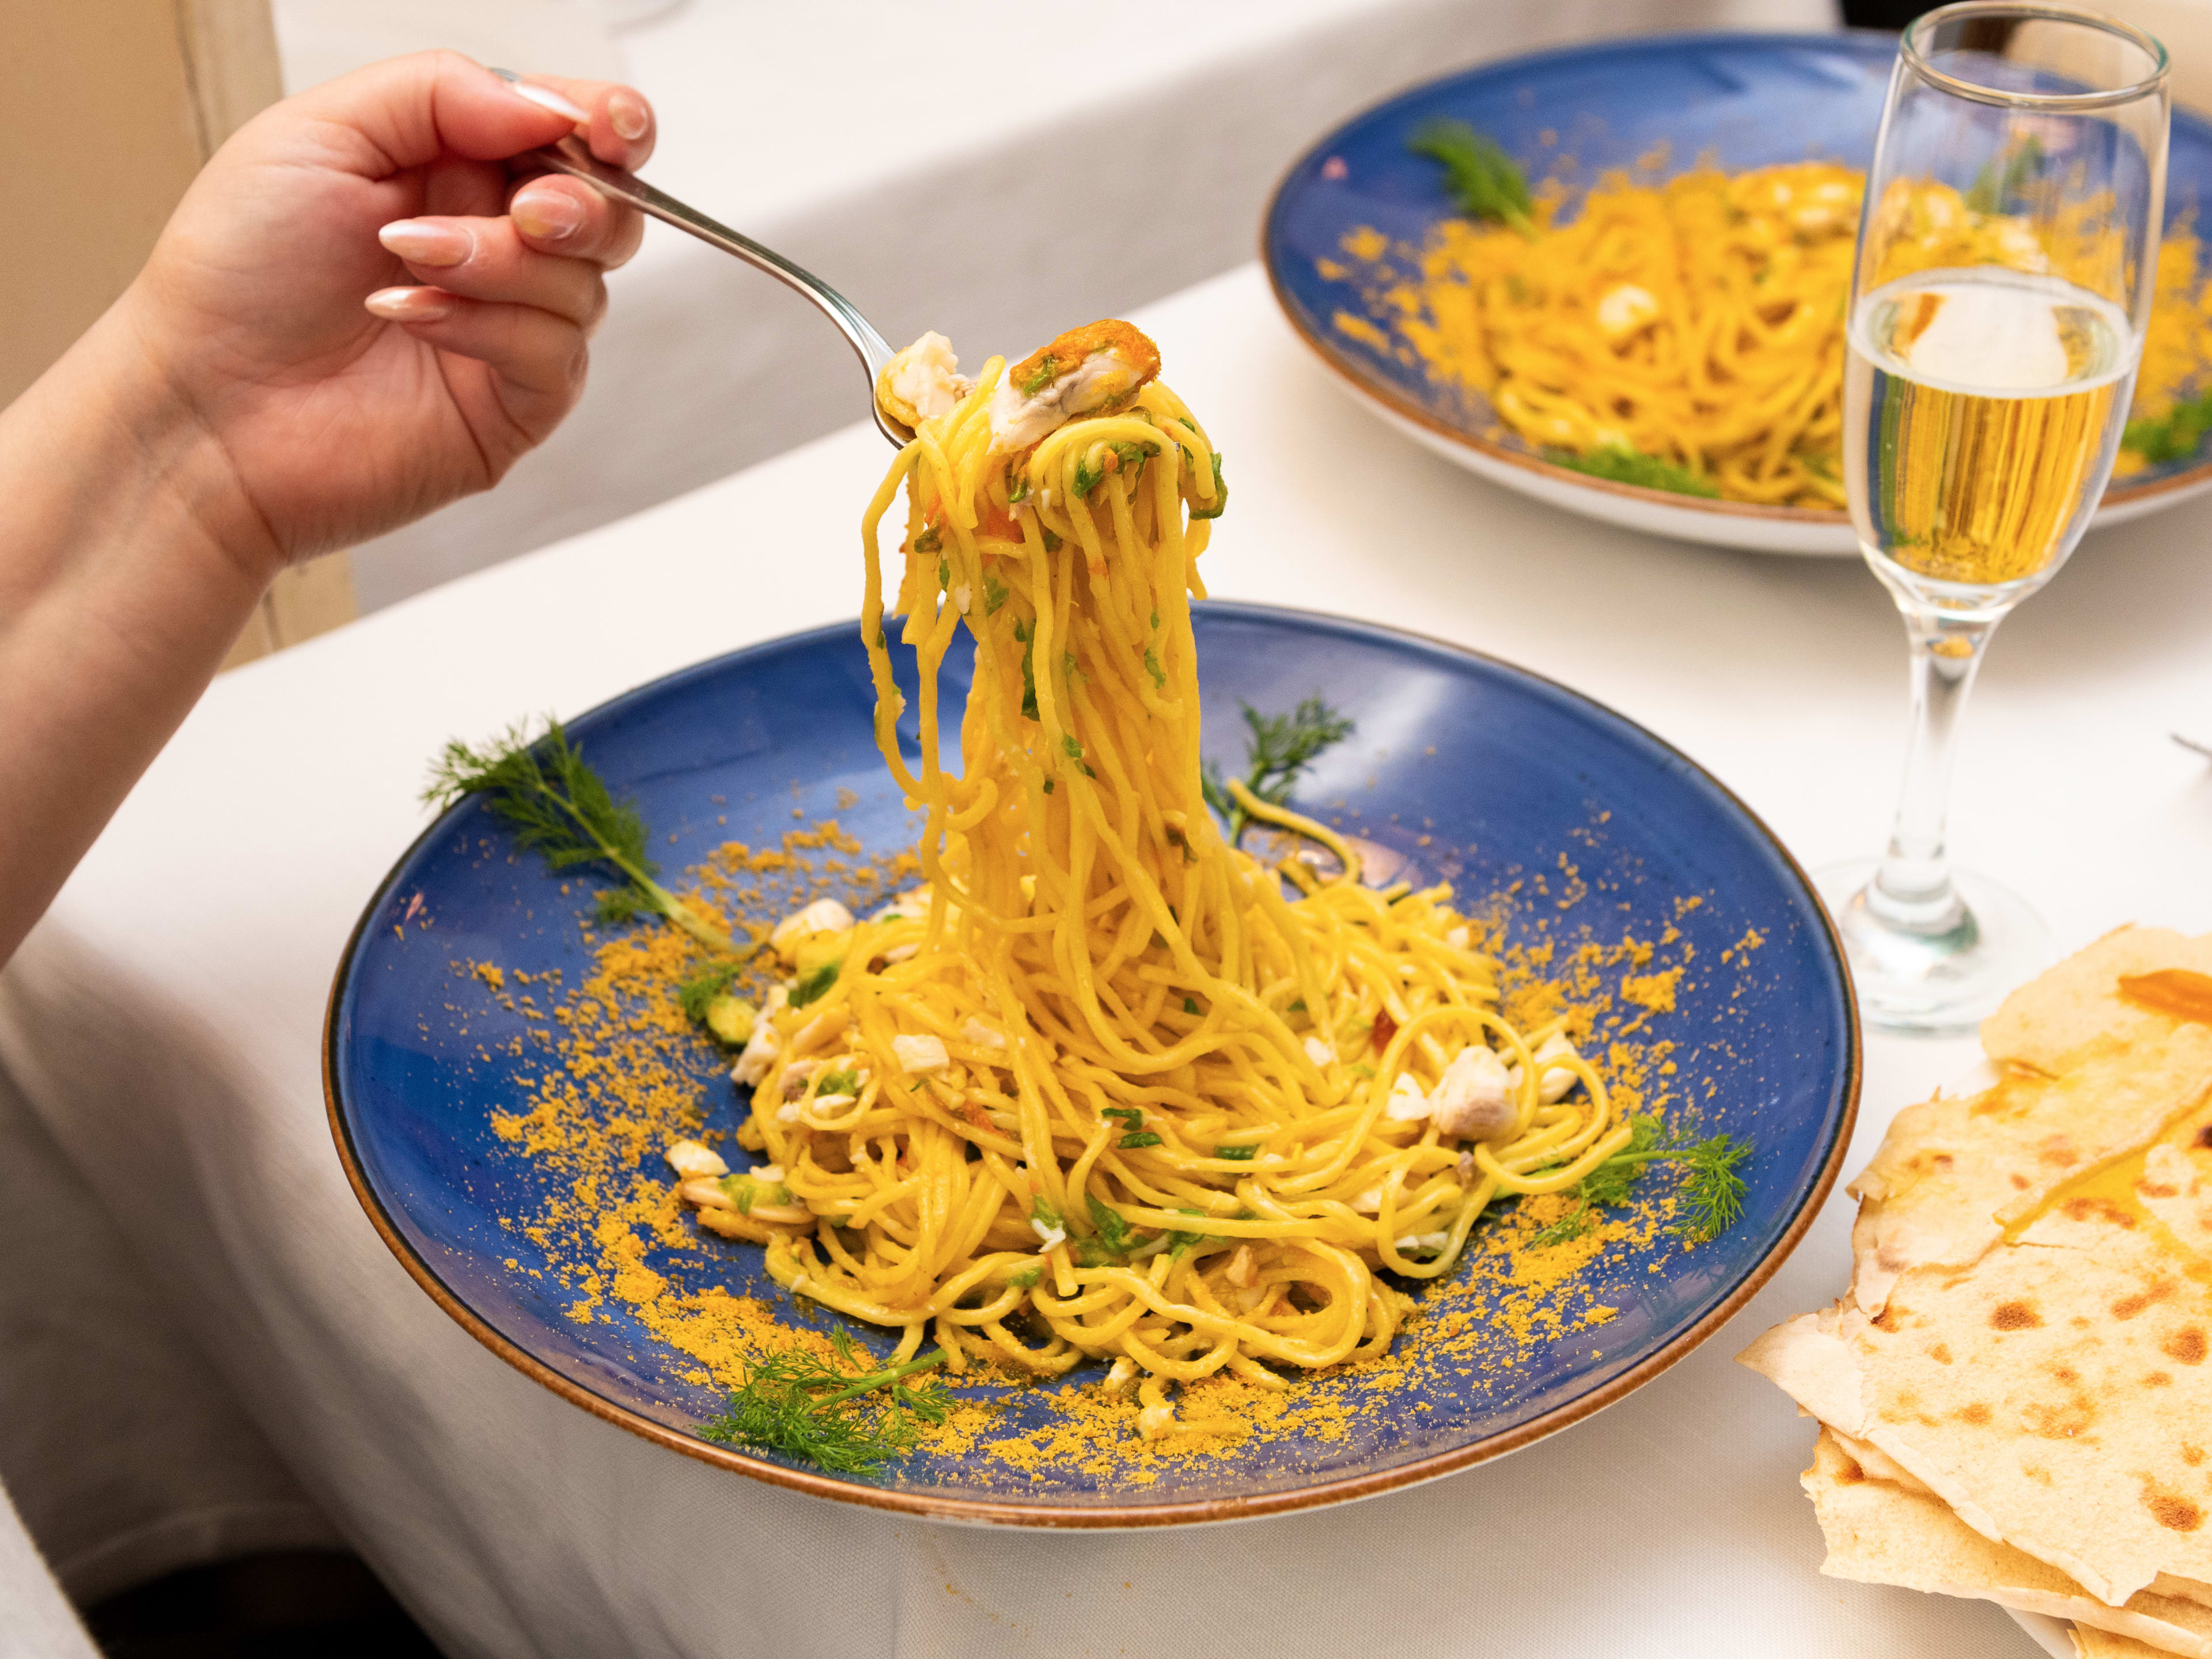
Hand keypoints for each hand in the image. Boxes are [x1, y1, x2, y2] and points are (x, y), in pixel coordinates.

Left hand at [116, 51, 655, 575]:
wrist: (203, 404)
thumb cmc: (237, 273)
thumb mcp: (319, 131)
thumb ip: (440, 91)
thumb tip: (547, 105)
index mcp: (455, 171)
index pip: (572, 135)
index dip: (611, 124)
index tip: (604, 128)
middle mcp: (493, 249)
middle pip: (610, 212)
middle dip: (580, 200)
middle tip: (525, 208)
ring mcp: (509, 330)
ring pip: (585, 283)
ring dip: (500, 262)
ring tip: (407, 262)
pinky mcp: (513, 404)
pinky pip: (555, 352)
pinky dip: (487, 324)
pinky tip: (411, 318)